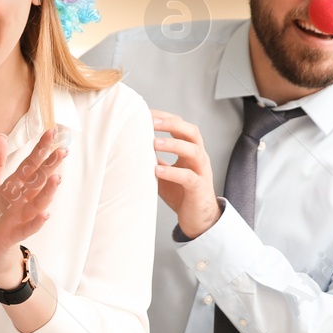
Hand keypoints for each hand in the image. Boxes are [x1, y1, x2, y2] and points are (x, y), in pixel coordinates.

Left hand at [0, 127, 65, 286]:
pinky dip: (36, 223)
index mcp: (15, 188)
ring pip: (36, 203)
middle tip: (63, 150)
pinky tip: (45, 214)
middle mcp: (21, 202)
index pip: (29, 165)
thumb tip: (0, 136)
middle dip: (49, 167)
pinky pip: (26, 229)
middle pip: (37, 182)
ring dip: (47, 192)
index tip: (51, 132)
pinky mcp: (12, 235)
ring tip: (57, 177)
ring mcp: (19, 218)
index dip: (39, 150)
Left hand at [152, 109, 221, 239]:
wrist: (198, 219)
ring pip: (194, 151)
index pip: (181, 126)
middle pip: (192, 132)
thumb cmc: (181, 193)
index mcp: (190, 150)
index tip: (145, 113)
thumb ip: (153, 159)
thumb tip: (130, 146)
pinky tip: (158, 170)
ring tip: (154, 142)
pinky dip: (173, 172)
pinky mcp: (199, 188)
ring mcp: (201, 172)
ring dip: (174, 144)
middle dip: (172, 124)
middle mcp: (198, 157)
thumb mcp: (163, 172)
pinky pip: (189, 177)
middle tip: (152, 121)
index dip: (165, 117)